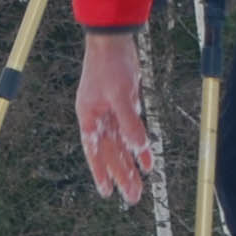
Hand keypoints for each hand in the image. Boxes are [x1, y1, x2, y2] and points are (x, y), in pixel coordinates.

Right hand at [75, 30, 151, 205]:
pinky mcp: (124, 105)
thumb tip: (138, 147)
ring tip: (140, 185)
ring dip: (131, 164)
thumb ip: (129, 123)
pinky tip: (146, 160)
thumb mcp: (120, 95)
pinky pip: (131, 131)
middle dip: (122, 174)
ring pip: (122, 145)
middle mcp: (98, 118)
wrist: (113, 39)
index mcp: (89, 117)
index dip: (101, 172)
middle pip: (111, 152)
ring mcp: (111, 112)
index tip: (107, 192)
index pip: (95, 151)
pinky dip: (138, 145)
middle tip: (133, 196)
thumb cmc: (109, 65)